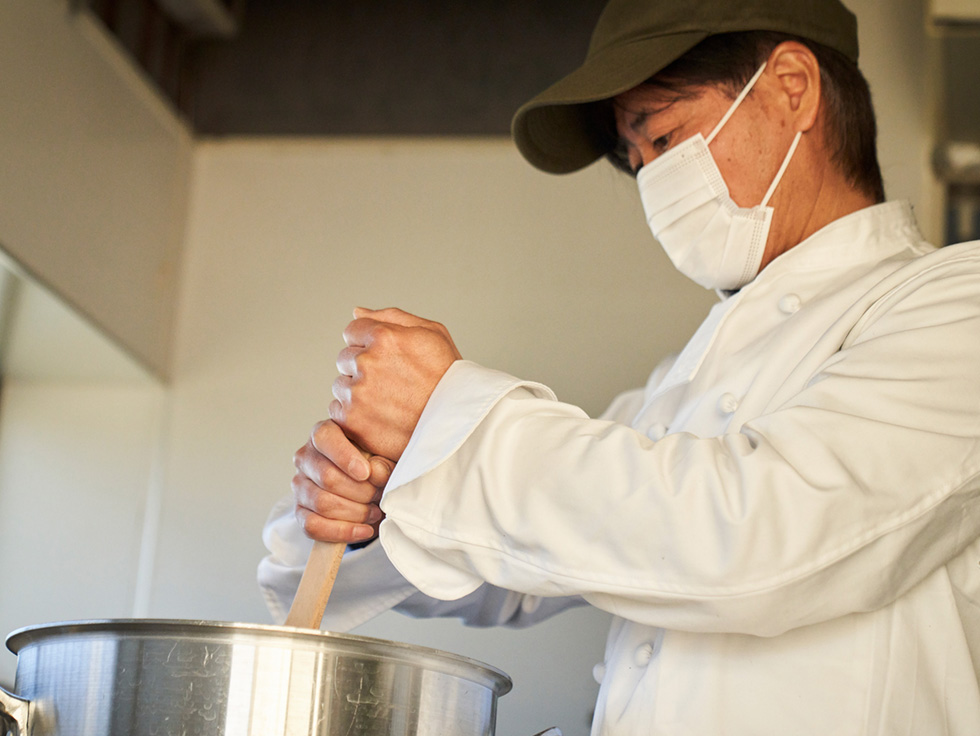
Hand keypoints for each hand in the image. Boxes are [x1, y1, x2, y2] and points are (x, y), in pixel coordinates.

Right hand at [292, 419, 393, 544]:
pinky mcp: (301, 510)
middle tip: (380, 494)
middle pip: (327, 477)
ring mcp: (300, 484)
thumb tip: (375, 472)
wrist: (376, 482)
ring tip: (375, 511)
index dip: (344, 456)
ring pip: (322, 503)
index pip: (324, 438)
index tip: (366, 473)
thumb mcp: (387, 453)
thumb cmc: (380, 461)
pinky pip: (313, 526)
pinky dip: (342, 532)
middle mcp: (306, 457)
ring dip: (355, 512)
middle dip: (360, 491)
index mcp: (324, 433)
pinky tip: (364, 530)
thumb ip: (383, 458)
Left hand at [330, 307, 460, 459]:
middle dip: (363, 368)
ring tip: (389, 402)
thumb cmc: (450, 377)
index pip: (352, 331)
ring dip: (358, 392)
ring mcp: (358, 392)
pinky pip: (337, 411)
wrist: (459, 423)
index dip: (370, 344)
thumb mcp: (432, 334)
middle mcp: (367, 362)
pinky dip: (353, 415)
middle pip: (345, 358)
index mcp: (384, 336)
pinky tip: (380, 417)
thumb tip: (357, 312)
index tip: (389, 360)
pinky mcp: (352, 420)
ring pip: (341, 385)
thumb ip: (391, 317)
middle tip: (392, 383)